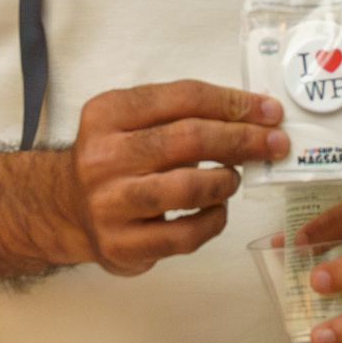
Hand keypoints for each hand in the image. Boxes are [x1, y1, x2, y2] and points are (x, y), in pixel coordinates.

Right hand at [52, 80, 287, 275]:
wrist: (67, 208)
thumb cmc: (117, 159)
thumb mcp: (133, 120)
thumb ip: (184, 113)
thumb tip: (256, 116)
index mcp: (107, 114)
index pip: (184, 97)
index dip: (234, 102)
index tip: (269, 111)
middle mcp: (103, 157)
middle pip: (190, 139)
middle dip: (243, 139)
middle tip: (274, 143)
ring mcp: (110, 204)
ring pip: (189, 188)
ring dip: (226, 181)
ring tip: (232, 178)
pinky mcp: (122, 245)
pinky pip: (185, 235)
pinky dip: (214, 220)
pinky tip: (217, 210)